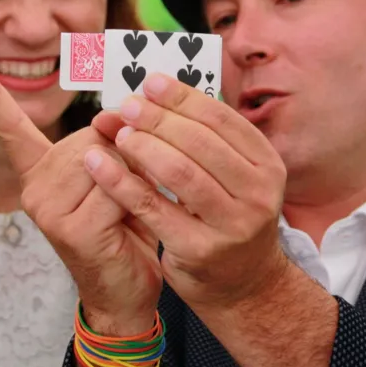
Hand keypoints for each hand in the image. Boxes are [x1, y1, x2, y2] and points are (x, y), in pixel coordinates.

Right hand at [0, 58, 162, 331]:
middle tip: (128, 194)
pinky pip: (114, 189)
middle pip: (91, 134)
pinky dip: (134, 202)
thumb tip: (113, 116)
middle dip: (125, 156)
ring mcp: (46, 208)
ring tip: (128, 211)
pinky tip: (127, 228)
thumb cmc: (123, 231)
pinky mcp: (68, 228)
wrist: (125, 294)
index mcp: (39, 172)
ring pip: (105, 159)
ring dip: (134, 180)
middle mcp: (34, 187)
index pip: (12, 127)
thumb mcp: (115, 178)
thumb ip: (108, 146)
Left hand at [88, 73, 288, 311]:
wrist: (241, 284)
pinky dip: (121, 181)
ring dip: (142, 146)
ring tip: (117, 133)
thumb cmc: (225, 215)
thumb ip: (197, 137)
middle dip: (158, 118)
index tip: (150, 82)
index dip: (183, 97)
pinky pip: (153, 206)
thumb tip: (148, 92)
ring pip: (180, 172)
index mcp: (266, 164)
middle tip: (126, 106)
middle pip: (200, 142)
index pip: (221, 119)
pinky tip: (98, 165)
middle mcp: (258, 193)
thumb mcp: (228, 174)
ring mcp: (232, 224)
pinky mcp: (200, 249)